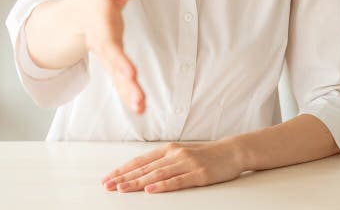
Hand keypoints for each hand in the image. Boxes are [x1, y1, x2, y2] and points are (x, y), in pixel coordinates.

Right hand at [67, 0, 144, 113]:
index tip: (131, 74)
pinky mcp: (112, 63)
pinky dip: (128, 94)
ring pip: (115, 74)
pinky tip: (139, 107)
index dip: (118, 58)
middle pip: (111, 62)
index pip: (109, 42)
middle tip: (136, 93)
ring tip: (140, 105)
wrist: (79, 12)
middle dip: (122, 76)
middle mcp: (102, 42)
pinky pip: (119, 81)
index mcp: (100, 23)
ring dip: (127, 90)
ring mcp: (106, 55)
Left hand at [100, 140, 243, 193]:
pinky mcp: (198, 174)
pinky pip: (177, 181)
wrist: (231, 152)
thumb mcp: (181, 153)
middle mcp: (175, 154)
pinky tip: (150, 190)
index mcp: (169, 149)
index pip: (140, 160)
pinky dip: (162, 186)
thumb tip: (141, 171)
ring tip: (122, 189)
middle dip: (124, 177)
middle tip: (108, 185)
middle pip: (145, 168)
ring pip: (157, 174)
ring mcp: (187, 163)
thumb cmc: (205, 155)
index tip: (108, 178)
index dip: (123, 170)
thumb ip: (163, 161)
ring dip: (138, 182)